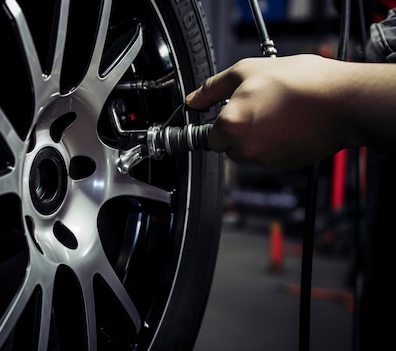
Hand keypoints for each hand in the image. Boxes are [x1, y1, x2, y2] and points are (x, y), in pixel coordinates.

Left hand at [186, 54, 360, 168]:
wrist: (342, 102)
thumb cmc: (298, 83)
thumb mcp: (247, 70)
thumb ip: (212, 88)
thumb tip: (193, 100)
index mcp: (230, 126)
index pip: (210, 136)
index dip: (222, 120)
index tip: (232, 111)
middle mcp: (244, 149)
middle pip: (230, 145)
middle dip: (240, 129)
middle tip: (260, 105)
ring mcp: (266, 160)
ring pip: (251, 151)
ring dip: (258, 135)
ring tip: (279, 111)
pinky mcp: (286, 165)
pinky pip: (272, 155)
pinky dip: (277, 142)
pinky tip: (291, 123)